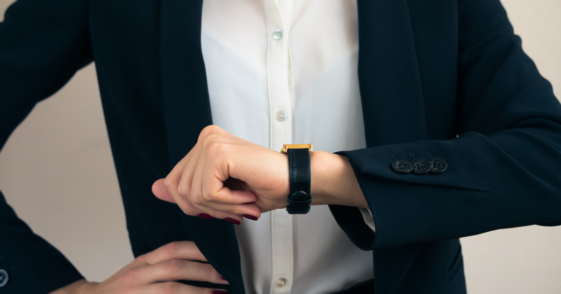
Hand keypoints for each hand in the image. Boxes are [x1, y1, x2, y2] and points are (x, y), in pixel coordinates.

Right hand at [50, 241, 228, 293]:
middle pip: (175, 269)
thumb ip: (163, 264)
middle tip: (225, 277)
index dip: (197, 250)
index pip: (172, 249)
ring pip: (171, 290)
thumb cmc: (122, 289)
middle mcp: (138, 275)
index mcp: (143, 261)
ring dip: (198, 292)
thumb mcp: (140, 270)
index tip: (218, 254)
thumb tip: (200, 262)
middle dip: (204, 272)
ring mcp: (136, 292)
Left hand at [152, 125, 290, 223]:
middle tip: (236, 206)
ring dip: (221, 208)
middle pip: (179, 189)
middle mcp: (205, 137)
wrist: (294, 182)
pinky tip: (246, 195)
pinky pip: (207, 192)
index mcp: (204, 143)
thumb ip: (187, 190)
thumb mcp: (219, 194)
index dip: (196, 205)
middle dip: (207, 209)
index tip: (225, 205)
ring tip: (244, 201)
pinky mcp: (219, 152)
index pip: (174, 182)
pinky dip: (227, 203)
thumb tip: (154, 189)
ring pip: (193, 194)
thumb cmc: (265, 186)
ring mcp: (210, 142)